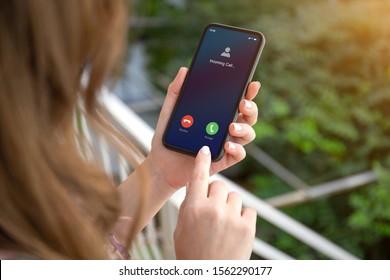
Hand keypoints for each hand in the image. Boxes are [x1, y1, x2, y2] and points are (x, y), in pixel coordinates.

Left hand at [149, 67, 260, 191]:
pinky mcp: (223, 159)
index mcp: (217, 113)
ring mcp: (226, 143)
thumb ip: (176, 91)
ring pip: (248, 134)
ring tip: (232, 126)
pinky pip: (239, 154)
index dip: (248, 92)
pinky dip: (237, 148)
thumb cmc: (168, 137)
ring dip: (245, 128)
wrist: (161, 163)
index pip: (237, 100)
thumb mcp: (169, 111)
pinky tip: (227, 144)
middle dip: (251, 108)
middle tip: (242, 104)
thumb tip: (184, 70)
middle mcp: (225, 127)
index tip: (251, 84)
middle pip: (248, 115)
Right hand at [174, 146, 256, 258]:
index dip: (202, 161)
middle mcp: (213, 210)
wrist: (209, 275)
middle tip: (213, 207)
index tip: (206, 150)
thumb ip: (189, 204)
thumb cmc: (192, 253)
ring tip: (224, 222)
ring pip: (235, 196)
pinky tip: (234, 229)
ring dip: (229, 205)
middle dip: (216, 194)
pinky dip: (242, 217)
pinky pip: (248, 210)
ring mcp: (232, 218)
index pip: (198, 176)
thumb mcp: (181, 228)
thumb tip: (196, 185)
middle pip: (220, 185)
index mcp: (194, 208)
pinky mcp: (248, 228)